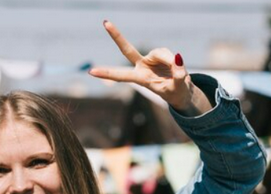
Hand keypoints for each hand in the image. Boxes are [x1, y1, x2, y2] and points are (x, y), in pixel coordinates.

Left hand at [89, 20, 211, 115]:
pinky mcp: (158, 54)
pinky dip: (174, 59)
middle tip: (105, 23)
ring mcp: (149, 59)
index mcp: (140, 79)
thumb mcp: (177, 88)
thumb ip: (178, 75)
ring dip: (169, 60)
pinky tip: (177, 65)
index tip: (91, 71)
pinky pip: (167, 52)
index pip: (121, 75)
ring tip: (177, 72)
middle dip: (117, 36)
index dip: (107, 73)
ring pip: (159, 52)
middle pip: (127, 49)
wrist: (180, 91)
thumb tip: (178, 58)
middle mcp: (141, 67)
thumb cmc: (174, 93)